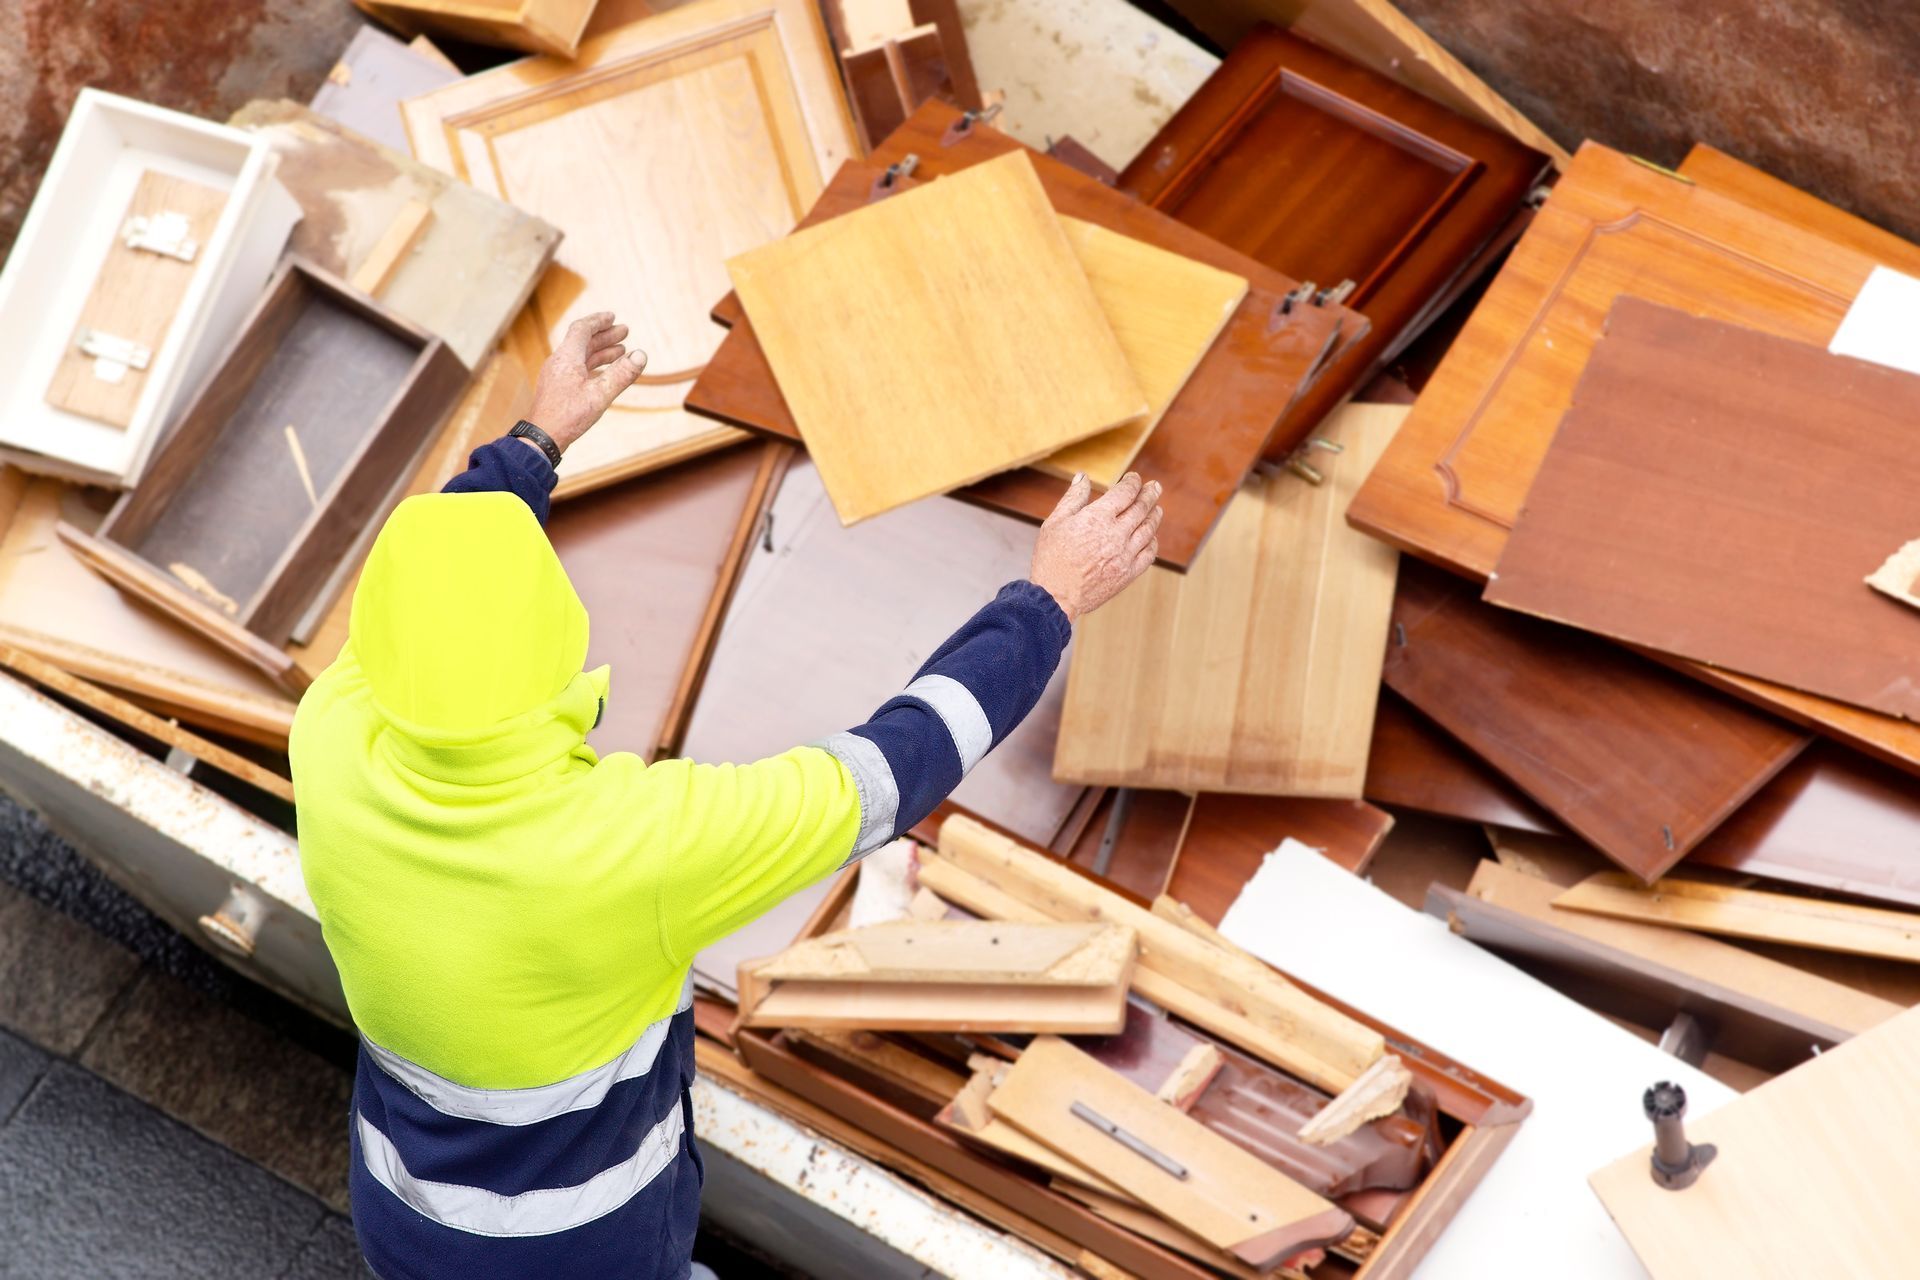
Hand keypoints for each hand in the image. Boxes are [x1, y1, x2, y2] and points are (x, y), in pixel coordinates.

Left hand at [523, 312, 648, 455]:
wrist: (542, 438)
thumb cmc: (568, 416)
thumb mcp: (600, 395)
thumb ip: (621, 374)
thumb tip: (641, 355)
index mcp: (567, 358)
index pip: (582, 329)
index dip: (598, 321)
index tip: (613, 317)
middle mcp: (559, 362)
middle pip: (583, 342)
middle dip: (604, 336)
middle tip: (624, 332)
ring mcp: (557, 375)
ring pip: (581, 356)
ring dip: (601, 351)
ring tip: (620, 351)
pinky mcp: (557, 388)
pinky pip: (577, 369)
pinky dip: (593, 366)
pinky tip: (604, 373)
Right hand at [1029, 471, 1162, 622]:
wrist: (1055, 596)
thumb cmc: (1051, 558)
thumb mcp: (1055, 522)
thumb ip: (1073, 498)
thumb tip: (1083, 477)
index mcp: (1097, 518)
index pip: (1125, 492)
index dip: (1133, 482)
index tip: (1134, 479)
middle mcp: (1115, 534)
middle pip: (1141, 508)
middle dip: (1150, 494)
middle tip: (1155, 487)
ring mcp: (1124, 555)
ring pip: (1149, 530)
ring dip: (1155, 516)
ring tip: (1157, 509)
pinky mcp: (1128, 573)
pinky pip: (1149, 554)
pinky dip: (1152, 542)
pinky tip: (1151, 537)